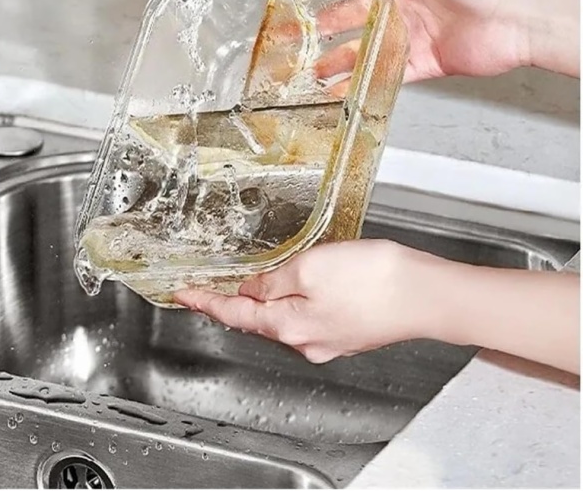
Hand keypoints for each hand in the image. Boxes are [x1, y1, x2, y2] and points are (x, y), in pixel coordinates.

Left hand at [175, 239, 579, 373]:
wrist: (427, 294)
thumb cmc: (375, 279)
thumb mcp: (310, 268)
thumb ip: (273, 281)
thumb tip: (250, 290)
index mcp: (290, 327)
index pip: (235, 314)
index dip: (206, 301)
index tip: (184, 295)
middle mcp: (306, 342)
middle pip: (257, 319)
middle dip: (234, 300)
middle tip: (211, 283)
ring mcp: (329, 340)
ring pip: (283, 317)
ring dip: (265, 298)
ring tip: (251, 278)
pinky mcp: (347, 331)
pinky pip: (307, 315)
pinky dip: (292, 300)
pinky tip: (295, 283)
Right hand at [259, 0, 577, 82]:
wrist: (514, 17)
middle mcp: (396, 2)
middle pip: (342, 13)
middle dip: (311, 21)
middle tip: (283, 30)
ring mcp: (406, 33)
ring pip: (357, 46)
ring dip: (330, 57)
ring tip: (305, 67)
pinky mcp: (418, 62)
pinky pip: (380, 73)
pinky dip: (357, 81)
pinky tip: (336, 88)